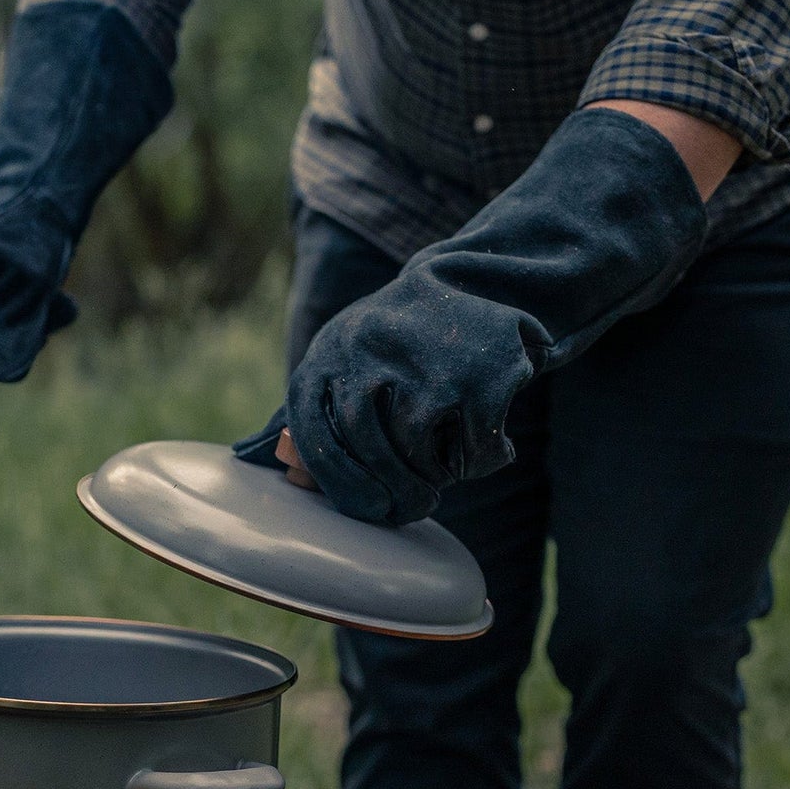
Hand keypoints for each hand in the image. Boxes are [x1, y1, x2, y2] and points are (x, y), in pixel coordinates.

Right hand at [0, 188, 78, 442]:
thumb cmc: (38, 219)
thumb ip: (14, 324)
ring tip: (58, 305)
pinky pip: (1, 314)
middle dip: (3, 354)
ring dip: (27, 329)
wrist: (44, 170)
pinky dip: (30, 315)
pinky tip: (58, 301)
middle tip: (40, 336)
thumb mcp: (35, 277)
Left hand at [283, 105, 712, 524]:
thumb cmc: (405, 342)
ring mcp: (423, 363)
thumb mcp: (351, 359)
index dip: (338, 483)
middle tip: (414, 508)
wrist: (482, 279)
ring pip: (416, 452)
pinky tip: (493, 447)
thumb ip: (324, 413)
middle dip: (390, 492)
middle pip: (365, 448)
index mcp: (329, 352)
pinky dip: (483, 460)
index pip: (314, 434)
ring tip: (450, 467)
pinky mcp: (477, 375)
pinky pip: (472, 447)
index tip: (367, 510)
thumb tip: (296, 479)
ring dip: (436, 474)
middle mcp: (366, 351)